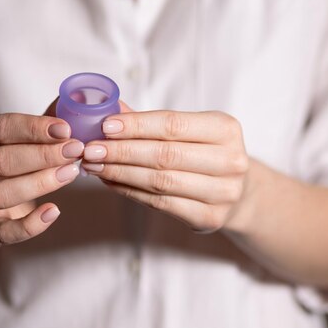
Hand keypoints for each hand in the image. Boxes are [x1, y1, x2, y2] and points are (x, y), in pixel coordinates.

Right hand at [0, 113, 82, 242]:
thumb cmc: (12, 155)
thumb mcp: (22, 134)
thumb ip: (46, 120)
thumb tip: (78, 101)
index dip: (33, 128)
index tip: (66, 130)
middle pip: (0, 160)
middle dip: (43, 155)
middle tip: (76, 151)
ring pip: (0, 194)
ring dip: (40, 183)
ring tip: (71, 173)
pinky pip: (4, 231)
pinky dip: (30, 225)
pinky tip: (53, 212)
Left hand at [81, 110, 248, 232]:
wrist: (237, 191)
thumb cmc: (204, 152)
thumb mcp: (189, 129)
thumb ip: (151, 121)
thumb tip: (109, 109)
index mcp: (226, 129)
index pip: (173, 125)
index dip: (137, 125)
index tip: (105, 126)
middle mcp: (230, 161)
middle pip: (165, 155)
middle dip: (122, 151)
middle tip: (90, 149)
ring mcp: (223, 193)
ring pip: (160, 182)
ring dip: (120, 173)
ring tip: (94, 165)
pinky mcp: (209, 218)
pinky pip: (160, 204)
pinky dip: (130, 191)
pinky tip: (110, 181)